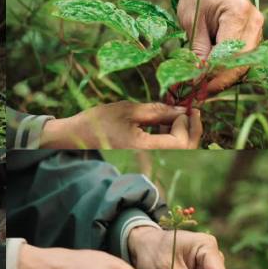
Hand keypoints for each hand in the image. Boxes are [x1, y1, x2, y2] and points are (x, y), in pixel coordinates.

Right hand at [40, 102, 201, 148]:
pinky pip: (163, 150)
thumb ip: (158, 111)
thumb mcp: (129, 110)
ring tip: (172, 112)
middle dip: (192, 130)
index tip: (187, 108)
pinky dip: (168, 135)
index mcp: (144, 149)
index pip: (181, 143)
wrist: (75, 136)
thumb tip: (182, 111)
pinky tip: (162, 121)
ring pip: (175, 151)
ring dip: (180, 132)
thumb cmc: (99, 121)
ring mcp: (144, 160)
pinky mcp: (141, 157)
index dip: (187, 125)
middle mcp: (147, 159)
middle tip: (191, 111)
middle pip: (184, 151)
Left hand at [178, 0, 263, 93]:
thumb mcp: (192, 23)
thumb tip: (196, 81)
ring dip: (224, 79)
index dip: (213, 76)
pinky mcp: (253, 35)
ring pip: (244, 64)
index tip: (196, 89)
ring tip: (202, 89)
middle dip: (220, 82)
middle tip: (198, 94)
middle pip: (241, 63)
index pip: (229, 55)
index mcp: (238, 14)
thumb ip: (198, 52)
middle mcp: (254, 22)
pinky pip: (243, 59)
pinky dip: (228, 71)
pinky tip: (211, 79)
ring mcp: (257, 29)